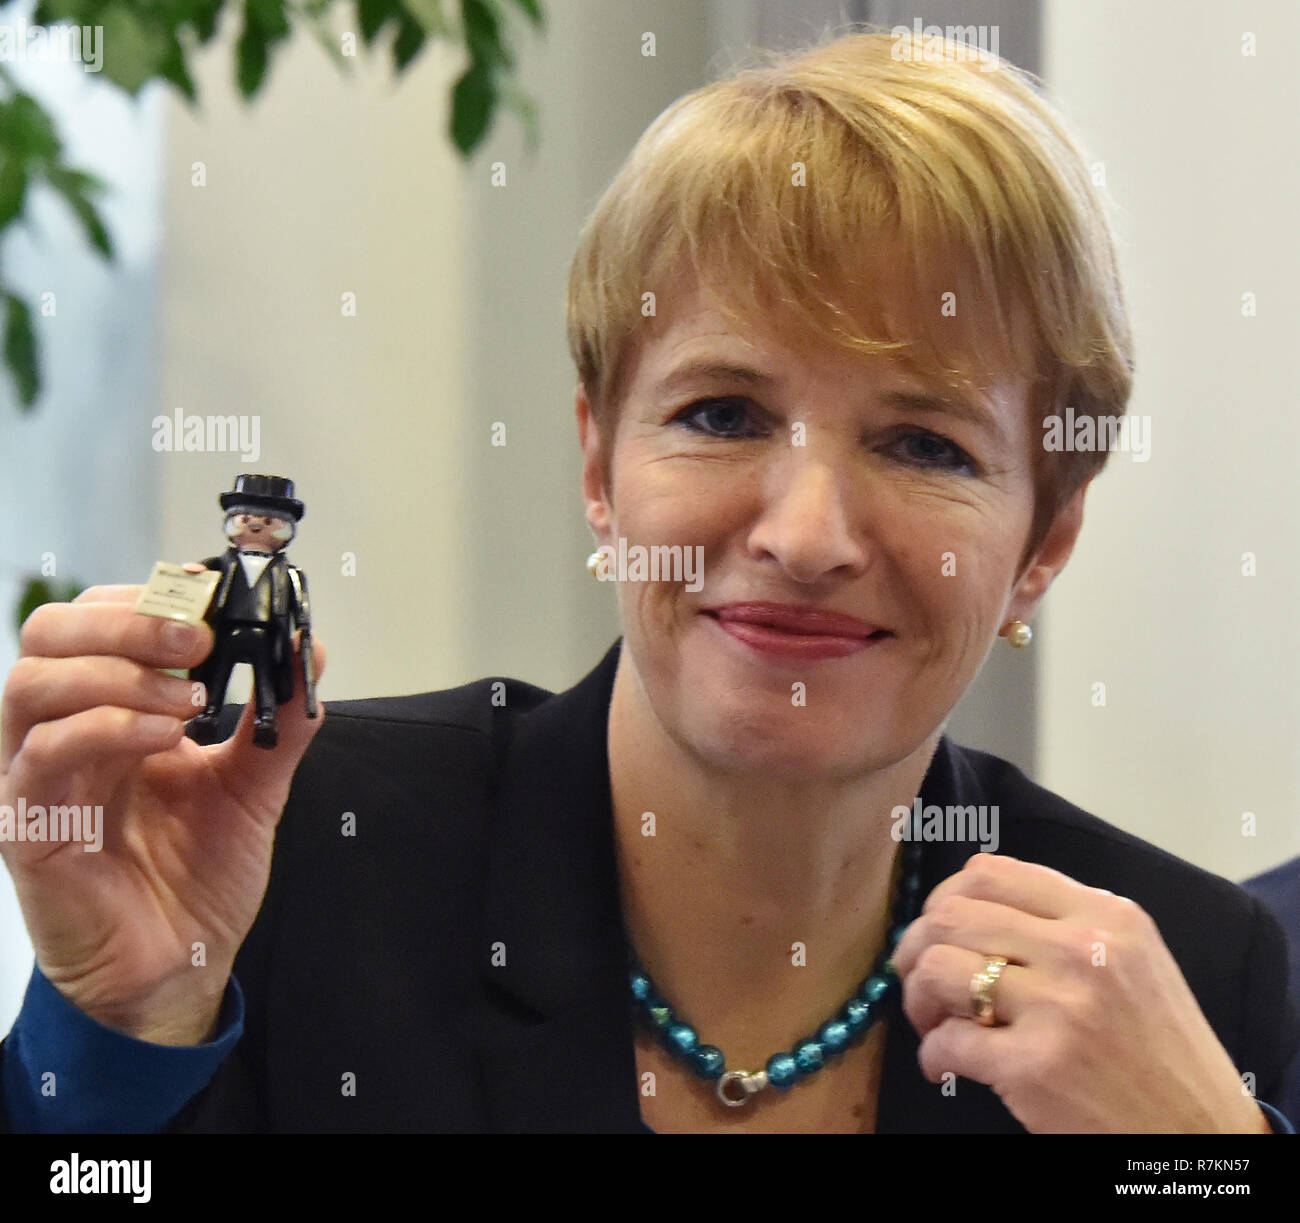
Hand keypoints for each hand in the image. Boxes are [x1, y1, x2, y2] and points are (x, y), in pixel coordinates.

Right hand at [0, 583, 326, 1044]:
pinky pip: (42, 754)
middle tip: (197, 637)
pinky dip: (105, 727)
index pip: (99, 620)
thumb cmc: (200, 875)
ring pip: (31, 682)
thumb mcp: (256, 784)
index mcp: (112, 710)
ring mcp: (38, 777)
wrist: (180, 966)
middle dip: (126, 617)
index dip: (149, 595)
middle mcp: (66, 732)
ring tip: (189, 698)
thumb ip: (282, 718)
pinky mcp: (27, 826)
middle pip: (49, 633)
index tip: (212, 592)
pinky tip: (163, 737)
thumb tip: (308, 647)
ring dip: (118, 672)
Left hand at [891, 853, 1268, 1132]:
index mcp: (1106, 915)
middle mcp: (1084, 950)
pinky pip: (948, 1041)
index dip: (945, 899)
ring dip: (917, 997)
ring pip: (938, 968)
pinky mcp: (1037, 1066)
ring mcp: (1060, 1007)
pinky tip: (947, 1065)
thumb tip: (973, 909)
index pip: (990, 873)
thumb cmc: (1160, 1052)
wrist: (1201, 1138)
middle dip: (917, 947)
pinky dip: (933, 1054)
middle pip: (951, 915)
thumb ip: (1066, 923)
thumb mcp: (1133, 960)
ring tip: (934, 1022)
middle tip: (921, 979)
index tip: (939, 929)